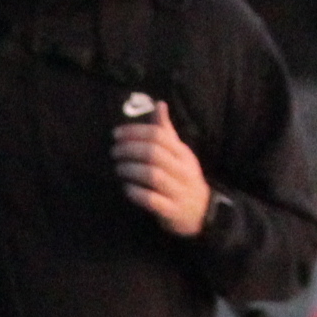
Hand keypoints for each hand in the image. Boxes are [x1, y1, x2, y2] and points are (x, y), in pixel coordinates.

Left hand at [113, 101, 211, 237]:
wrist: (202, 212)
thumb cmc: (183, 177)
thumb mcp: (179, 153)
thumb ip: (166, 130)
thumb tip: (159, 103)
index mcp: (183, 153)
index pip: (159, 135)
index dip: (135, 132)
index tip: (116, 134)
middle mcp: (183, 170)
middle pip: (154, 153)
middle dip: (129, 150)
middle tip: (114, 152)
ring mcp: (178, 191)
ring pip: (153, 175)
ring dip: (130, 170)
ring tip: (118, 168)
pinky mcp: (172, 211)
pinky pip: (152, 200)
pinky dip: (136, 193)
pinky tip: (127, 188)